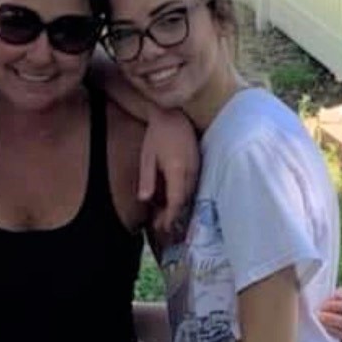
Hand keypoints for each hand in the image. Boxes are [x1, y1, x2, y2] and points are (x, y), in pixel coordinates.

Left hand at [138, 109, 199, 235]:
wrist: (174, 114)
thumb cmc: (157, 135)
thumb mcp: (147, 157)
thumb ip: (147, 179)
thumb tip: (144, 200)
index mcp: (177, 170)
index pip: (177, 201)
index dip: (170, 216)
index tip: (162, 227)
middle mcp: (190, 170)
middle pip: (184, 200)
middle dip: (173, 215)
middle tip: (159, 225)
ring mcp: (197, 166)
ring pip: (189, 194)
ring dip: (178, 206)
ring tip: (164, 215)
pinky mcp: (198, 163)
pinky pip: (192, 185)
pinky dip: (183, 195)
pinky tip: (172, 198)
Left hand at [318, 286, 341, 341]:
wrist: (325, 321)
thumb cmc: (329, 306)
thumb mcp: (334, 296)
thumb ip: (339, 294)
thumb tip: (338, 296)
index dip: (340, 306)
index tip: (324, 306)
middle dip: (336, 320)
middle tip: (321, 317)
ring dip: (337, 333)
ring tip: (323, 328)